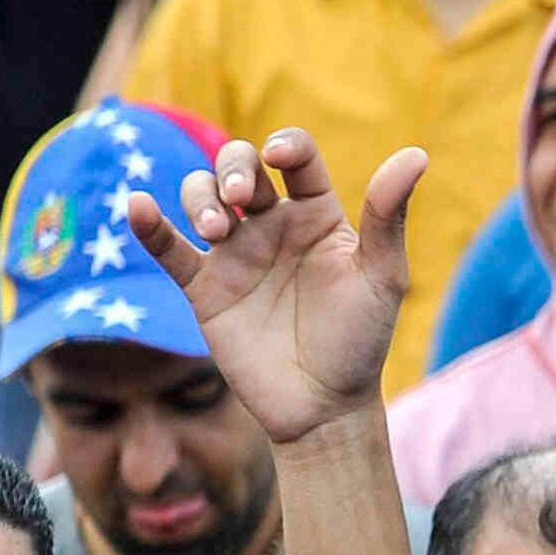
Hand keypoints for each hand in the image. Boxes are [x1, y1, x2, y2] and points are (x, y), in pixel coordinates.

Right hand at [125, 129, 424, 443]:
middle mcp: (272, 226)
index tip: (280, 160)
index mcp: (316, 215)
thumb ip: (389, 217)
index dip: (284, 147)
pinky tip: (139, 206)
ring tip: (217, 229)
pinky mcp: (204, 287)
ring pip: (201, 196)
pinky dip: (149, 225)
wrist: (323, 406)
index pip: (296, 159)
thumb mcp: (381, 276)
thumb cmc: (361, 340)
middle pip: (239, 165)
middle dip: (233, 167)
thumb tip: (417, 154)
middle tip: (241, 198)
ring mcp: (235, 254)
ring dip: (200, 198)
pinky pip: (168, 248)